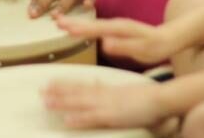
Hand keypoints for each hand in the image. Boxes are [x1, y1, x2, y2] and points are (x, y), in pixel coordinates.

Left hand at [41, 79, 165, 129]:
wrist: (161, 99)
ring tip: (46, 102)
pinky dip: (79, 119)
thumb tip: (101, 89)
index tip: (51, 82)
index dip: (66, 84)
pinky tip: (67, 121)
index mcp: (108, 90)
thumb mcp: (127, 93)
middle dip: (58, 92)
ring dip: (62, 103)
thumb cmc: (148, 99)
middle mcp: (105, 95)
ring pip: (80, 103)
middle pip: (77, 92)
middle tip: (41, 90)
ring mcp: (108, 105)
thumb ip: (113, 93)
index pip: (83, 85)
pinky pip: (93, 118)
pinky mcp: (113, 116)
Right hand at [53, 14, 179, 65]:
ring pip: (93, 23)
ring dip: (76, 22)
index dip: (81, 28)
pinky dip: (85, 26)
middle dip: (73, 22)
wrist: (168, 37)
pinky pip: (97, 27)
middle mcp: (116, 24)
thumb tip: (105, 43)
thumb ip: (124, 46)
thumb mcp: (142, 48)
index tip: (65, 27)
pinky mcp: (116, 29)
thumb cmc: (156, 46)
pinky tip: (77, 28)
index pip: (97, 28)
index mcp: (121, 28)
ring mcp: (116, 25)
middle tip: (55, 21)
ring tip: (60, 21)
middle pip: (91, 23)